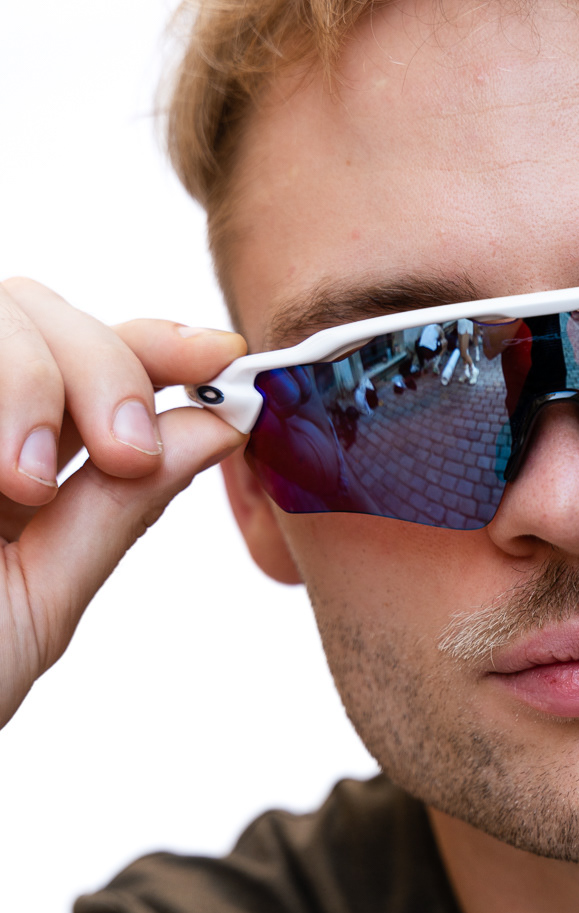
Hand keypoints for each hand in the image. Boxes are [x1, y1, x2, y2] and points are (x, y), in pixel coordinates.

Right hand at [0, 279, 245, 728]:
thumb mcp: (35, 602)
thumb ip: (117, 512)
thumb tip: (216, 427)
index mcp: (3, 454)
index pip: (93, 355)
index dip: (163, 342)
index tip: (223, 359)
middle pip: (34, 310)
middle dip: (99, 364)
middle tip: (120, 448)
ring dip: (25, 375)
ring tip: (18, 478)